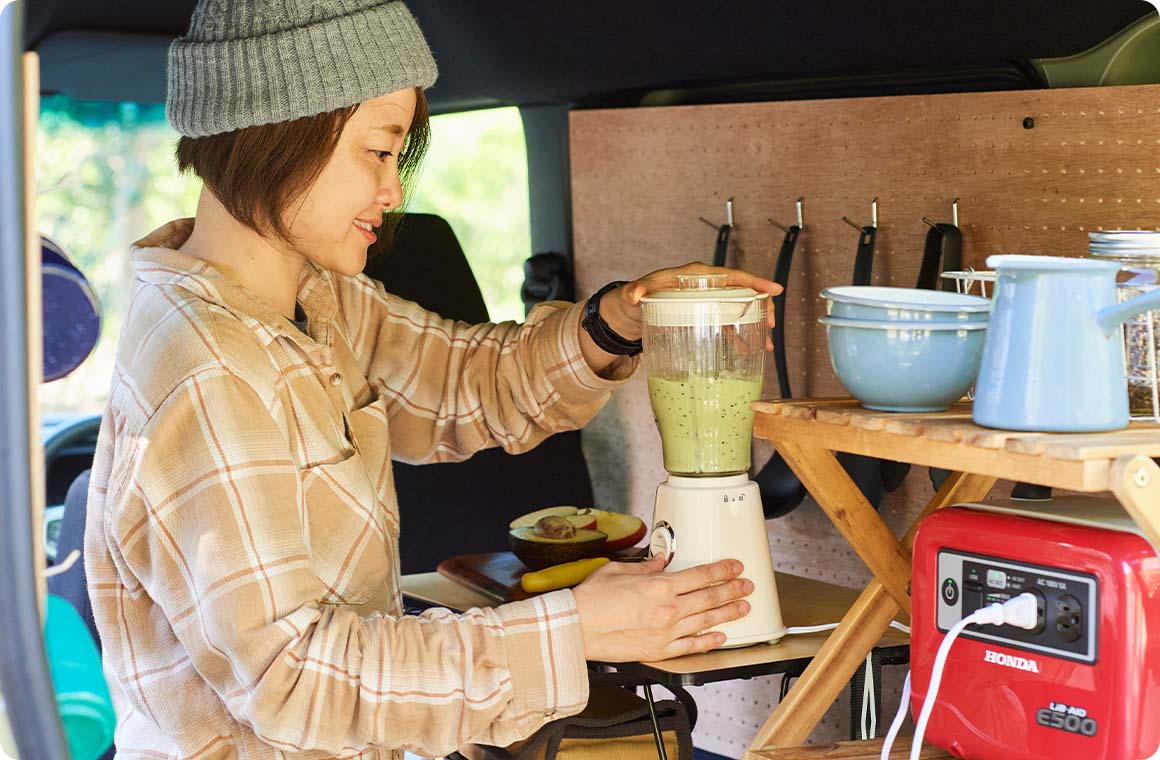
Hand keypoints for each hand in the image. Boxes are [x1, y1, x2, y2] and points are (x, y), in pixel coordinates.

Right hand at [571, 556, 754, 661]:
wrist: (576, 629)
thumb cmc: (591, 600)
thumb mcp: (617, 570)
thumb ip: (643, 566)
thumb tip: (658, 562)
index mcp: (658, 585)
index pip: (700, 574)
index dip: (722, 569)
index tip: (735, 566)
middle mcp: (667, 609)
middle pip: (710, 597)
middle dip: (732, 589)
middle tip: (746, 586)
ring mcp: (665, 632)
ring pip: (706, 620)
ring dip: (728, 613)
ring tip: (743, 608)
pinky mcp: (659, 651)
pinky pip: (691, 647)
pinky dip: (708, 641)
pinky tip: (720, 636)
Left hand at [600, 263, 782, 350]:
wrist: (632, 310)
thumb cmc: (637, 296)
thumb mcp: (636, 292)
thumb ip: (635, 292)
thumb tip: (634, 294)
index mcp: (696, 275)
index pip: (731, 275)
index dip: (754, 281)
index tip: (775, 289)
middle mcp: (706, 286)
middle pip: (742, 292)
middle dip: (761, 306)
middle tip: (772, 324)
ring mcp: (707, 301)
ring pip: (739, 309)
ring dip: (755, 324)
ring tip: (768, 343)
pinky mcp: (704, 316)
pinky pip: (727, 324)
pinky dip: (739, 337)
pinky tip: (748, 351)